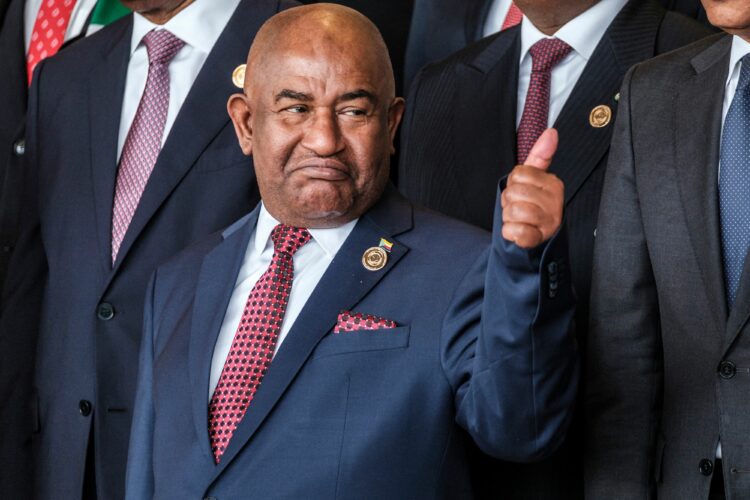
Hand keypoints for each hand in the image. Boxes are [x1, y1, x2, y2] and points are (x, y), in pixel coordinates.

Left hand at [501, 128, 563, 248]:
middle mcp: (555, 201)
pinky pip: (516, 232)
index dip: (513, 184)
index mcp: (553, 183)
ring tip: (520, 221)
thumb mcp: (535, 179)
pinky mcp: (540, 239)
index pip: (518, 174)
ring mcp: (549, 221)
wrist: (539, 239)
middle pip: (514, 192)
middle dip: (509, 202)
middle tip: (519, 209)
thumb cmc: (533, 205)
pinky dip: (511, 233)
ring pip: (514, 211)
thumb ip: (541, 155)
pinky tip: (520, 233)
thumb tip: (551, 132)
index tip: (522, 193)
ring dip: (510, 218)